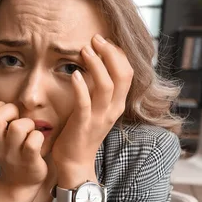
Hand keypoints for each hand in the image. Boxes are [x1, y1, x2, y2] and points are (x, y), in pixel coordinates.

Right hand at [0, 99, 47, 188]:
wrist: (20, 183)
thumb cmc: (12, 152)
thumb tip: (7, 97)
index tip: (3, 113)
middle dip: (11, 110)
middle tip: (18, 119)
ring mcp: (11, 155)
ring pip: (17, 127)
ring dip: (28, 123)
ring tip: (29, 131)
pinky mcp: (29, 161)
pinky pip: (33, 141)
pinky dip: (38, 136)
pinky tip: (37, 141)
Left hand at [51, 34, 132, 173]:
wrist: (74, 162)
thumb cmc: (81, 132)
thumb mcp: (95, 108)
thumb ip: (98, 89)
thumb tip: (95, 66)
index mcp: (117, 104)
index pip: (127, 73)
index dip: (118, 53)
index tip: (103, 40)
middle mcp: (112, 109)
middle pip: (122, 75)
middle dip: (110, 53)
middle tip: (95, 39)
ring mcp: (99, 118)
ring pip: (106, 86)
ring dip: (96, 64)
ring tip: (84, 50)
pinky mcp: (83, 125)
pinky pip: (85, 103)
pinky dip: (81, 87)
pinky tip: (74, 75)